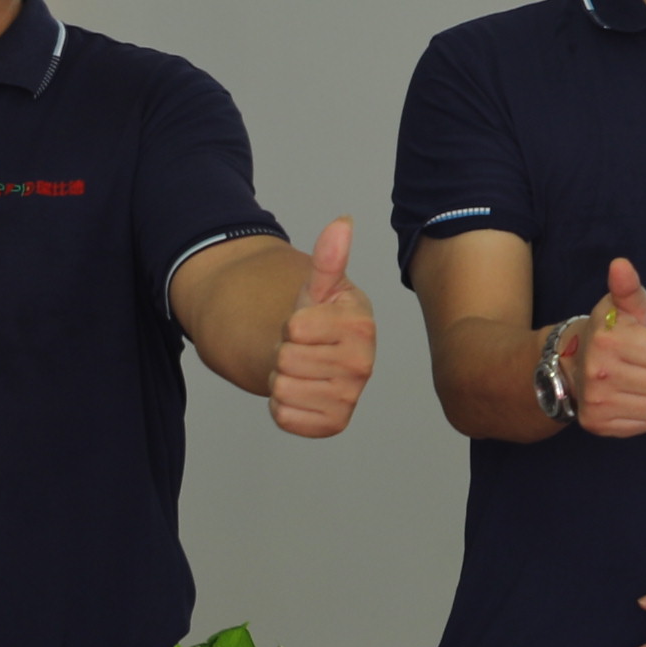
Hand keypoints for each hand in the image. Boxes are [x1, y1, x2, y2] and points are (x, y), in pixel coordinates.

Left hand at [272, 220, 375, 438]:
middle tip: (302, 350)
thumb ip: (328, 258)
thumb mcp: (320, 287)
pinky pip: (284, 416)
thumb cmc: (320, 319)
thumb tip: (342, 222)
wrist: (319, 358)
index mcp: (362, 327)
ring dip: (282, 379)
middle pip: (286, 360)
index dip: (290, 325)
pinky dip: (282, 406)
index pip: (294, 329)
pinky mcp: (333, 424)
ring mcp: (350, 397)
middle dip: (284, 353)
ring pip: (282, 389)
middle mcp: (363, 366)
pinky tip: (301, 392)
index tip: (306, 325)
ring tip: (302, 370)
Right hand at [568, 259, 645, 436]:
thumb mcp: (621, 306)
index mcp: (607, 340)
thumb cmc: (610, 331)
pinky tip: (625, 397)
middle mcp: (598, 373)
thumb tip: (621, 265)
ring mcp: (597, 403)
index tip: (645, 343)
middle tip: (642, 364)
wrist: (570, 363)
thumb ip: (628, 287)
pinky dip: (642, 412)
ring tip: (636, 380)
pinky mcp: (598, 426)